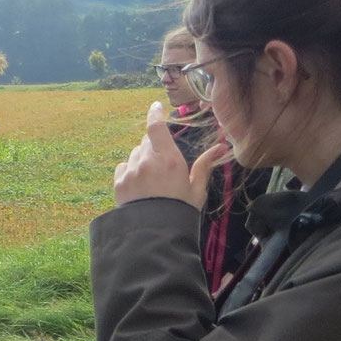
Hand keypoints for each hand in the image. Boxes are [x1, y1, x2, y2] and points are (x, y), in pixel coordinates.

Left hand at [114, 102, 228, 207]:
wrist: (155, 234)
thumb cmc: (181, 210)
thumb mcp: (196, 189)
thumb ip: (204, 165)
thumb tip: (221, 147)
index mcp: (170, 160)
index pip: (156, 128)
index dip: (154, 114)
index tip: (156, 107)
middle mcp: (148, 161)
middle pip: (146, 142)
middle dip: (154, 147)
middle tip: (162, 164)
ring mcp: (131, 171)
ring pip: (135, 154)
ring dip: (142, 160)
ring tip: (151, 180)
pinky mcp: (119, 182)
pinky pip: (123, 167)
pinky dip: (130, 171)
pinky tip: (139, 186)